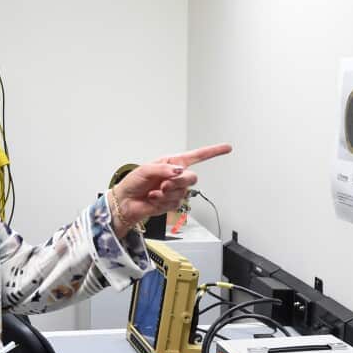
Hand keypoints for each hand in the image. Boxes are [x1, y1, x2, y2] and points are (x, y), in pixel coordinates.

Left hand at [110, 143, 231, 233]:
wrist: (125, 202)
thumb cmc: (133, 182)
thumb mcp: (146, 170)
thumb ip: (163, 170)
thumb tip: (178, 172)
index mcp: (172, 163)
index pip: (197, 156)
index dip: (213, 152)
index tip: (227, 148)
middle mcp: (175, 176)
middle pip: (192, 178)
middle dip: (179, 182)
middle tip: (165, 184)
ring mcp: (174, 191)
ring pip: (183, 192)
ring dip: (167, 193)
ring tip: (154, 192)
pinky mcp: (171, 203)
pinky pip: (175, 203)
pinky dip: (162, 201)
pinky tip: (153, 199)